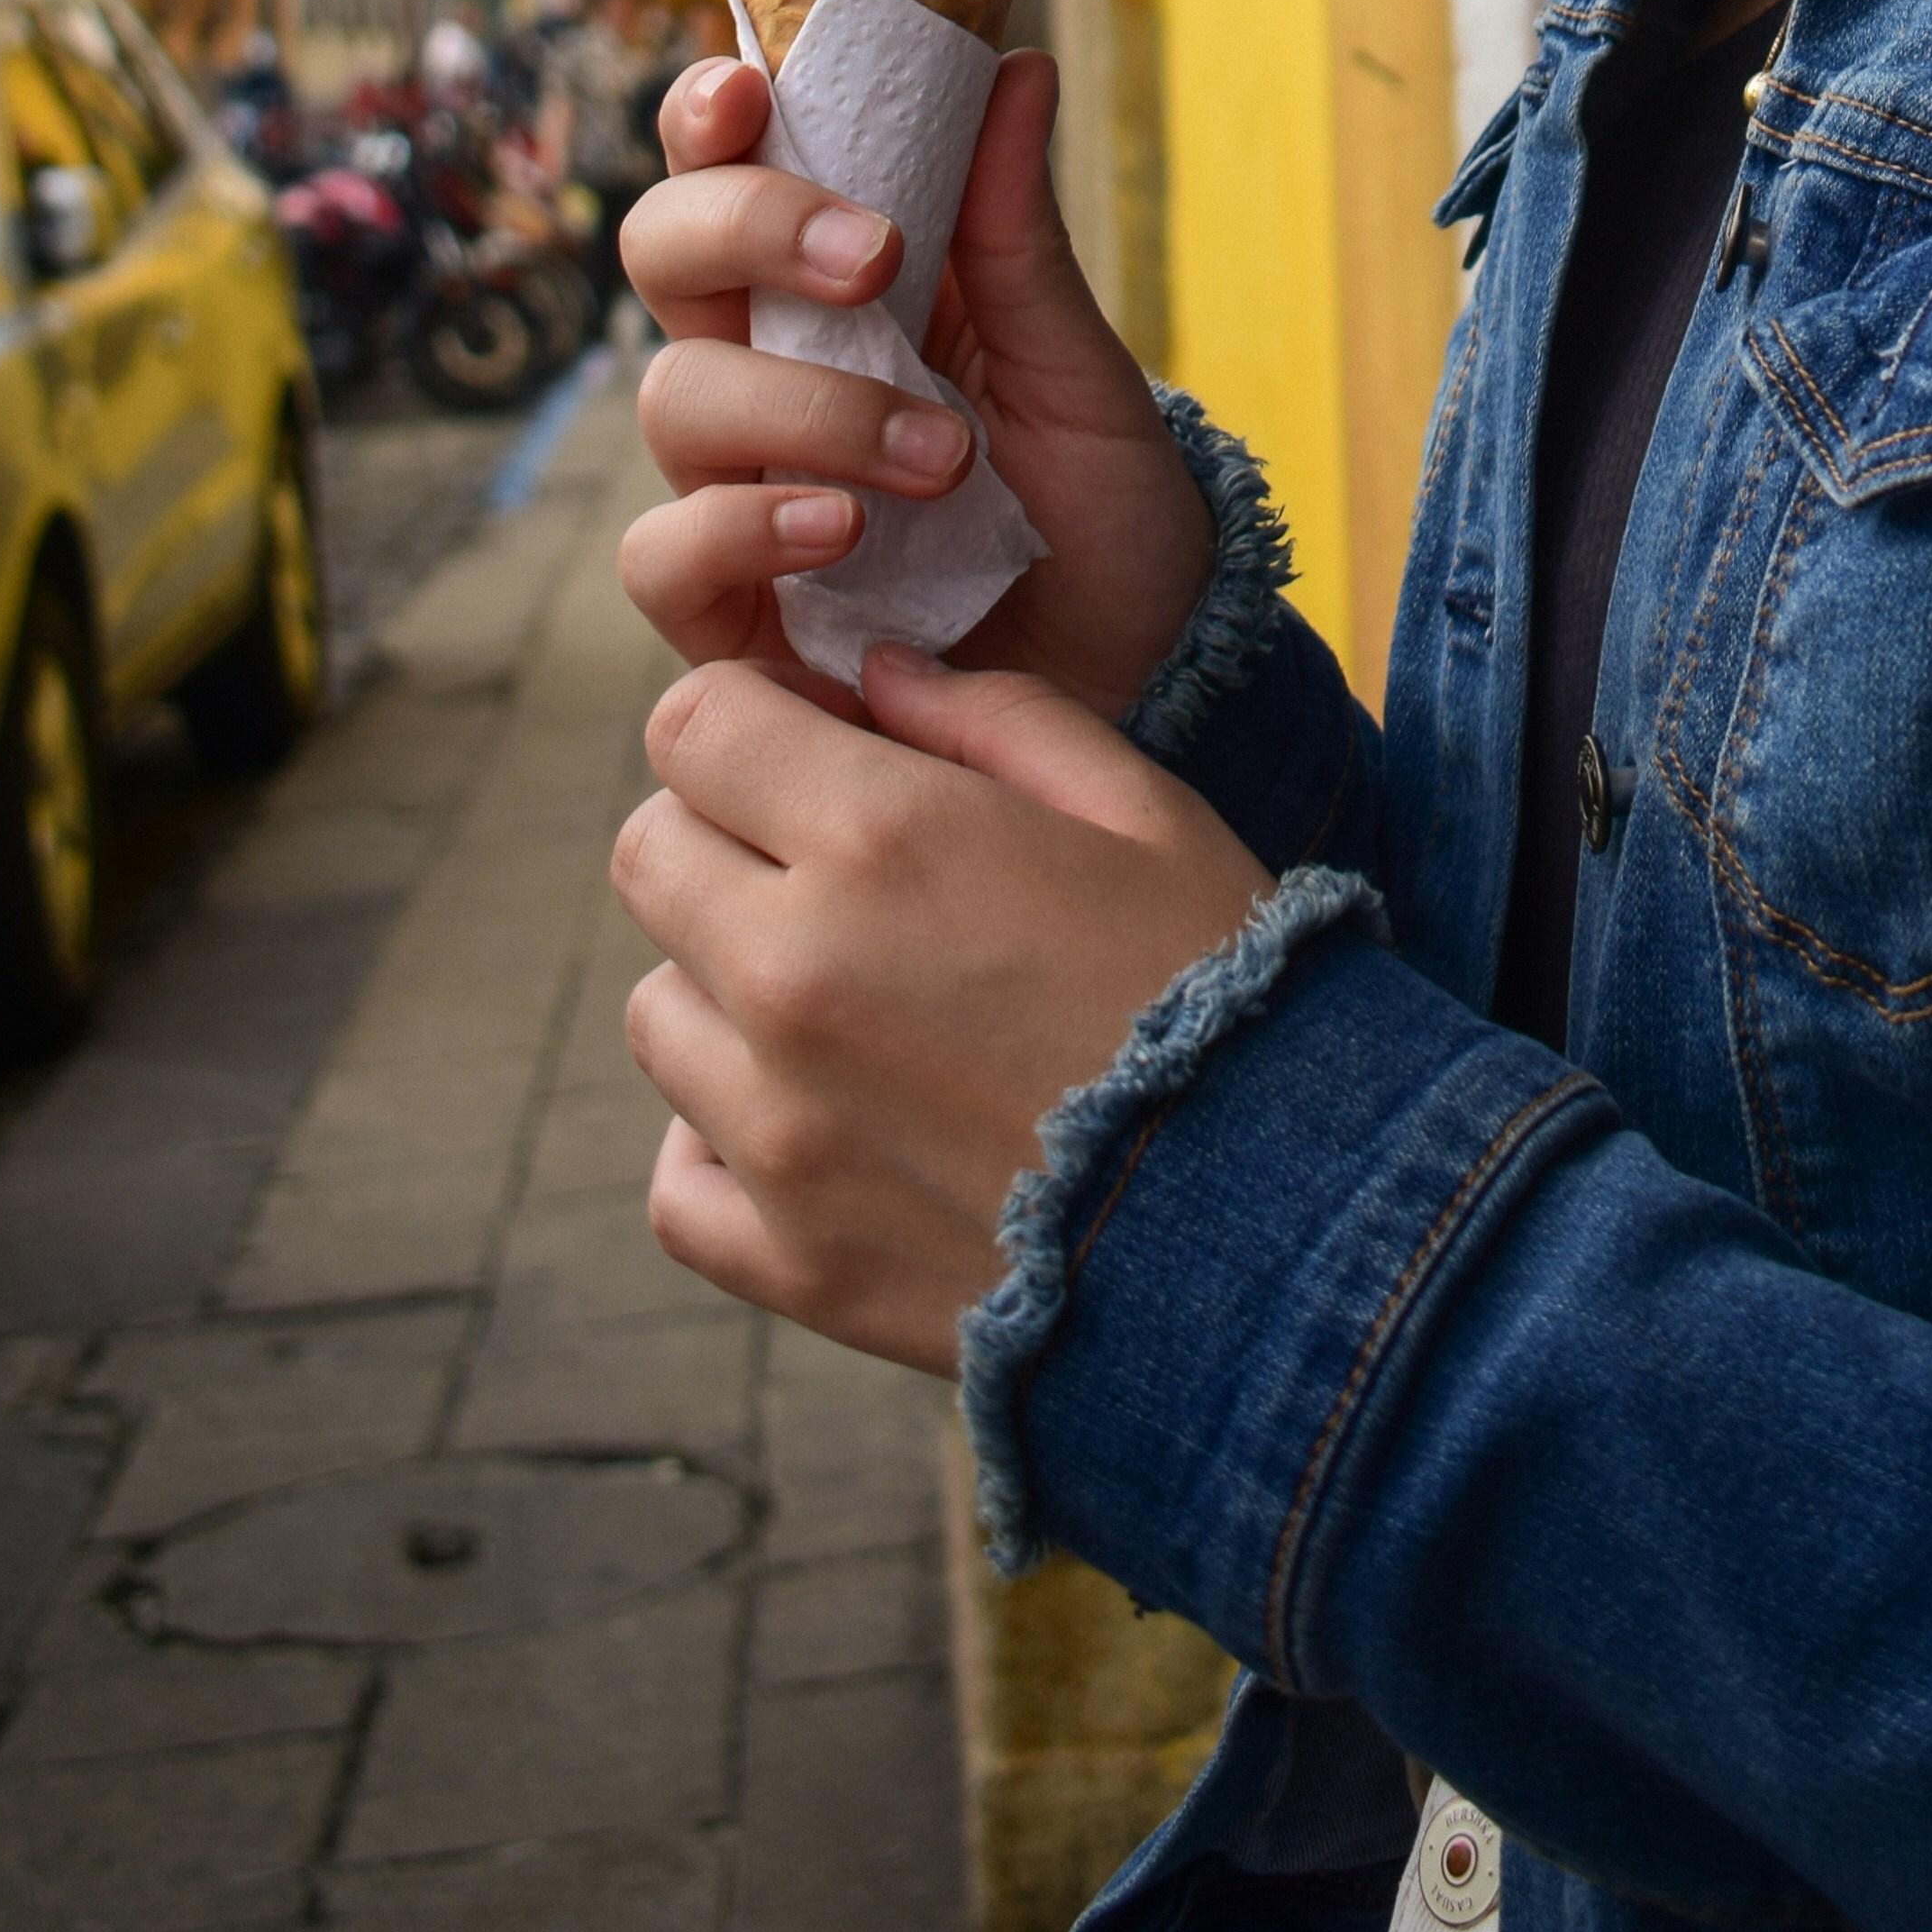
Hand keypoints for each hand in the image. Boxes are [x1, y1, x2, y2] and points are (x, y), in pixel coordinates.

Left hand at [615, 646, 1272, 1366]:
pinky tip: (822, 1125)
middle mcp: (795, 973)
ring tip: (852, 1009)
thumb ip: (992, 715)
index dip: (751, 721)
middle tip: (832, 872)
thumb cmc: (1223, 982)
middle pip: (649, 853)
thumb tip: (873, 674)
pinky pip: (676, 1176)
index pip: (694, 725)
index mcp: (881, 838)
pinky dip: (723, 1148)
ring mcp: (778, 1128)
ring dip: (727, 990)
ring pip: (657, 1008)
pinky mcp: (790, 1256)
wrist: (1282, 1222)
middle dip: (725, 835)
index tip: (812, 752)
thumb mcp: (1141, 807)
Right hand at [620, 50, 1217, 724]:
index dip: (709, 114)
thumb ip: (1021, 234)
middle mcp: (764, 370)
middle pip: (664, 252)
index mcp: (836, 287)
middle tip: (877, 259)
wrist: (1140, 673)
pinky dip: (744, 527)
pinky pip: (666, 553)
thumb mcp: (1077, 367)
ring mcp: (736, 486)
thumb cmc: (1098, 507)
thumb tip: (1017, 65)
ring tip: (939, 455)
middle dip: (745, 227)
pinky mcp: (729, 611)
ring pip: (671, 397)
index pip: (730, 168)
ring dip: (803, 406)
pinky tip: (843, 530)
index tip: (752, 88)